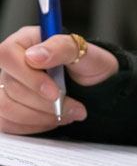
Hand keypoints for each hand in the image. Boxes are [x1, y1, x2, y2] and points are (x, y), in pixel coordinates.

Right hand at [0, 26, 117, 134]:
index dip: (29, 77)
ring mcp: (9, 84)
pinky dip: (33, 125)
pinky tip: (53, 119)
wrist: (98, 82)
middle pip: (10, 87)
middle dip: (45, 103)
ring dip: (40, 116)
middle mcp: (13, 61)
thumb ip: (61, 48)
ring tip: (67, 114)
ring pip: (6, 108)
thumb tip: (34, 56)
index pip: (7, 55)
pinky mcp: (10, 104)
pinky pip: (7, 122)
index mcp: (26, 40)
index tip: (54, 92)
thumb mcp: (83, 51)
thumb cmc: (91, 63)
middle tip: (73, 107)